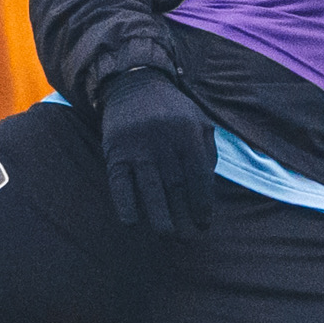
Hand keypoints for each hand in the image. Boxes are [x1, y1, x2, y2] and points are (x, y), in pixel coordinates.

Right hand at [97, 67, 217, 236]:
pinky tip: (131, 222)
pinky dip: (124, 204)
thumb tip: (208, 189)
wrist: (133, 83)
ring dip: (158, 216)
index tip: (204, 223)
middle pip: (175, 186)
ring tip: (167, 236)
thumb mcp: (198, 120)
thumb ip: (207, 150)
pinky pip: (119, 183)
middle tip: (187, 239)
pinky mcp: (115, 151)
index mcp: (187, 132)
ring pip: (150, 188)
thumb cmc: (171, 108)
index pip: (198, 175)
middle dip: (183, 215)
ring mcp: (137, 146)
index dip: (202, 203)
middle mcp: (163, 139)